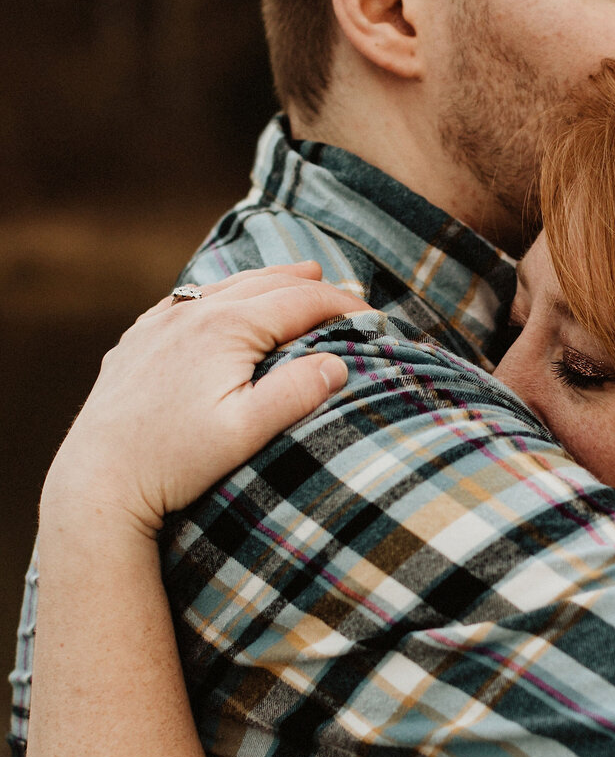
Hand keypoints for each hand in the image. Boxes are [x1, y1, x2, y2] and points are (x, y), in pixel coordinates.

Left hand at [42, 263, 369, 535]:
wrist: (99, 478)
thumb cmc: (176, 462)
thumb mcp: (246, 432)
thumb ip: (296, 393)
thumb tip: (338, 363)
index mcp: (225, 328)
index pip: (299, 302)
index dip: (341, 305)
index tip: (373, 315)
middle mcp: (190, 312)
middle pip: (264, 283)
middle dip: (310, 286)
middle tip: (344, 291)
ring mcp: (158, 324)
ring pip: (224, 285)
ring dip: (266, 283)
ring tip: (296, 279)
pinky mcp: (137, 342)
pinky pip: (186, 300)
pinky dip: (220, 294)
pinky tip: (223, 301)